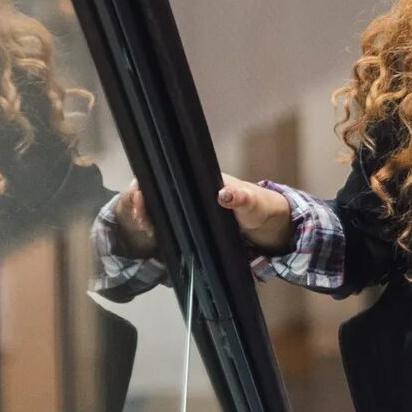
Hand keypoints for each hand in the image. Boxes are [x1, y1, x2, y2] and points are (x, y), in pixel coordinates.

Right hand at [113, 176, 294, 256]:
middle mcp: (192, 189)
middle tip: (142, 223)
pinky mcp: (192, 220)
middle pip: (156, 191)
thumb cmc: (261, 207)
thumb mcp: (253, 203)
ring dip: (148, 217)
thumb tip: (224, 194)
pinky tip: (155, 236)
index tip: (141, 202)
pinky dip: (160, 227)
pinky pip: (169, 220)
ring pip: (159, 206)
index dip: (149, 188)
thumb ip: (241, 198)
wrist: (270, 224)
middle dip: (142, 204)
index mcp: (202, 179)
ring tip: (147, 230)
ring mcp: (190, 205)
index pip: (166, 176)